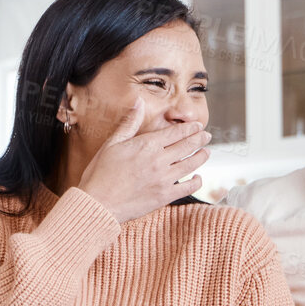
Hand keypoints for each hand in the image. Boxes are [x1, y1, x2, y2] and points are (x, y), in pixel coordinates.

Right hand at [76, 100, 209, 221]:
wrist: (97, 203)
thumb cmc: (100, 173)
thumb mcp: (112, 143)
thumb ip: (129, 122)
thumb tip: (138, 102)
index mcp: (147, 145)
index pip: (176, 132)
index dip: (190, 128)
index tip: (198, 126)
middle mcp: (159, 160)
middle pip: (187, 146)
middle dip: (200, 139)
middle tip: (207, 136)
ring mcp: (164, 179)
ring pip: (191, 164)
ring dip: (201, 157)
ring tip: (207, 152)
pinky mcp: (164, 196)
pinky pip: (188, 187)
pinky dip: (196, 181)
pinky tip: (198, 177)